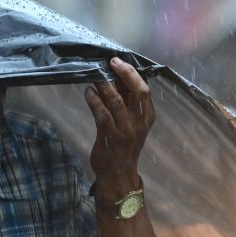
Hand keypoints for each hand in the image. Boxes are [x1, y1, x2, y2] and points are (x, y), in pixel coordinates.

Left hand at [85, 57, 154, 198]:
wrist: (118, 175)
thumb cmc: (124, 146)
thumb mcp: (131, 125)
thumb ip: (126, 105)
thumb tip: (116, 79)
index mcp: (147, 117)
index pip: (144, 90)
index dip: (133, 74)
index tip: (120, 61)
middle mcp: (140, 122)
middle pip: (138, 91)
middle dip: (125, 73)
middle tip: (112, 62)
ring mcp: (126, 129)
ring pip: (118, 101)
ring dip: (105, 85)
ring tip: (95, 75)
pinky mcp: (110, 136)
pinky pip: (102, 114)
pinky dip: (94, 100)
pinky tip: (88, 92)